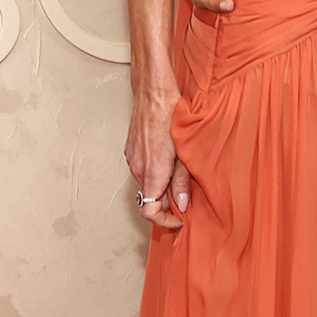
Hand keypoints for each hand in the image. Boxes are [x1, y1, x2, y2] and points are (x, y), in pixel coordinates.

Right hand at [125, 88, 190, 231]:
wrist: (154, 95)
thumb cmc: (171, 118)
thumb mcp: (185, 154)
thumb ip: (182, 182)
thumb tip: (181, 205)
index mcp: (152, 174)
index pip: (149, 212)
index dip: (164, 221)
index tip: (178, 220)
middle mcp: (138, 169)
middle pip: (149, 199)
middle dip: (166, 203)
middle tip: (185, 195)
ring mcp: (132, 160)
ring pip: (146, 184)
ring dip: (161, 186)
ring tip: (179, 173)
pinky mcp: (130, 151)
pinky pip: (142, 170)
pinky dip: (154, 173)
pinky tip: (168, 159)